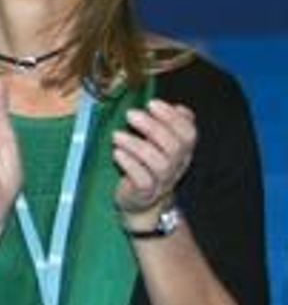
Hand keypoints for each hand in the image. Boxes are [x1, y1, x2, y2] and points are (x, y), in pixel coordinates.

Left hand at [113, 99, 194, 219]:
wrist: (141, 201)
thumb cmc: (149, 165)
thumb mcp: (162, 144)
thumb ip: (171, 126)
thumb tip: (180, 108)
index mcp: (184, 151)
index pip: (188, 133)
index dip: (172, 117)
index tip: (152, 103)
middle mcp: (177, 166)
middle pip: (174, 147)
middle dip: (152, 127)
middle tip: (130, 114)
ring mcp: (162, 181)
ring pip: (159, 163)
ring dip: (136, 145)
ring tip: (116, 135)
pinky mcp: (145, 192)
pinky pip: (143, 179)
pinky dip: (130, 164)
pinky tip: (117, 153)